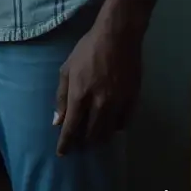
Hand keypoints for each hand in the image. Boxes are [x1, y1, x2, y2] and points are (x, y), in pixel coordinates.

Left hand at [53, 16, 141, 154]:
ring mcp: (118, 103)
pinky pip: (124, 123)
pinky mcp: (132, 100)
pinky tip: (111, 125)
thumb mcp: (67, 68)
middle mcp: (99, 103)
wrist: (118, 36)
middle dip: (83, 142)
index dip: (66, 143)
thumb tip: (58, 121)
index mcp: (80, 95)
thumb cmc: (88, 49)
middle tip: (79, 144)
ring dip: (99, 138)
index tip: (62, 154)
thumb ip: (62, 96)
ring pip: (108, 132)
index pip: (71, 128)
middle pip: (91, 134)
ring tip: (94, 139)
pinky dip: (116, 128)